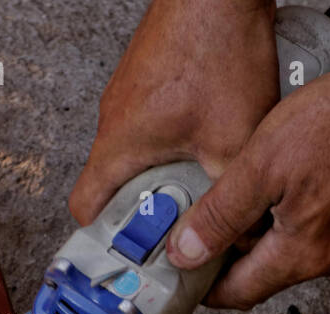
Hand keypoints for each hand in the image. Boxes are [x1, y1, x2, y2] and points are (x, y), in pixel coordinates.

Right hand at [68, 0, 277, 225]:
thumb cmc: (215, 46)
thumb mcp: (234, 138)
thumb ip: (234, 192)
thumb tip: (244, 228)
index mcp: (118, 145)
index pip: (85, 208)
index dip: (104, 237)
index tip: (133, 251)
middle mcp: (114, 121)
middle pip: (115, 185)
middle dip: (148, 208)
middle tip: (181, 220)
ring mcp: (128, 97)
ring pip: (137, 154)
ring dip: (166, 171)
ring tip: (203, 175)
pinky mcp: (149, 79)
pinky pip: (152, 125)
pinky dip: (175, 140)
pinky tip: (212, 134)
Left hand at [166, 68, 329, 309]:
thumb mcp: (261, 163)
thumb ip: (220, 216)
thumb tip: (184, 255)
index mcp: (301, 256)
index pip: (238, 293)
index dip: (206, 285)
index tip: (185, 267)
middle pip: (266, 273)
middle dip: (237, 252)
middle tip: (213, 217)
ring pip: (296, 252)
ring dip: (272, 232)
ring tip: (258, 191)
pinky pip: (325, 234)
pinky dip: (304, 219)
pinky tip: (298, 184)